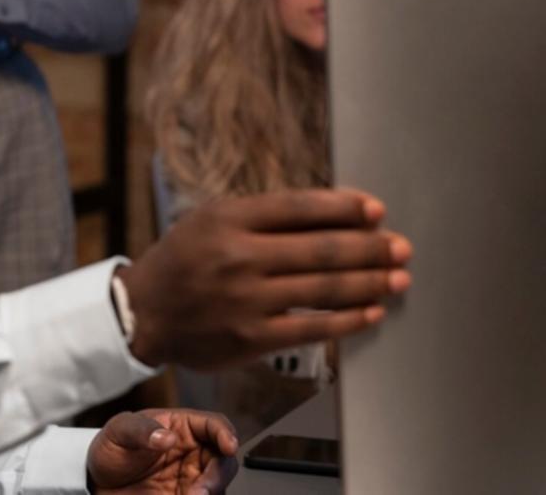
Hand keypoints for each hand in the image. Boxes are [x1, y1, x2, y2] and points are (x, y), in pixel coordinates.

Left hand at [87, 409, 238, 494]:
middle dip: (218, 476)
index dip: (225, 433)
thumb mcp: (118, 431)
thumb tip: (168, 436)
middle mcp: (193, 454)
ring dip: (209, 494)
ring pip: (217, 487)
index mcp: (183, 427)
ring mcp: (192, 480)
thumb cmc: (111, 449)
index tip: (229, 445)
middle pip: (223, 461)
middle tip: (200, 492)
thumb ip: (141, 430)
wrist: (96, 484)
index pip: (214, 425)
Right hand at [118, 189, 411, 369]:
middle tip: (401, 247)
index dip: (344, 207)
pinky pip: (313, 328)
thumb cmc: (185, 259)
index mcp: (229, 218)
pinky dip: (348, 319)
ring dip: (370, 282)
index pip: (300, 207)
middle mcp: (239, 256)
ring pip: (324, 289)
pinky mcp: (252, 338)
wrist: (144, 312)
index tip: (376, 210)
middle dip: (370, 247)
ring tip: (398, 277)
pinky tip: (371, 312)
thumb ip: (264, 216)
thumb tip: (333, 213)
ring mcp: (247, 300)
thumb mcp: (212, 219)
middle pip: (321, 249)